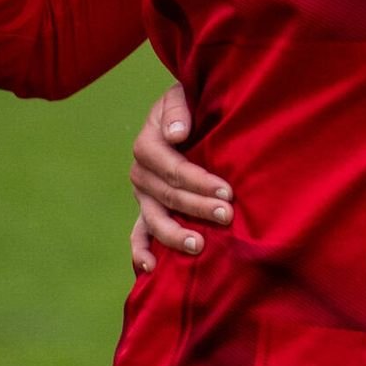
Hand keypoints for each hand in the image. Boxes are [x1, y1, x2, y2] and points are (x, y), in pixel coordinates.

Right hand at [126, 84, 230, 271]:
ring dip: (175, 234)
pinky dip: (141, 252)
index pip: (172, 168)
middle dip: (198, 207)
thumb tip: (178, 135)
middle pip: (168, 195)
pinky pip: (138, 234)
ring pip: (154, 219)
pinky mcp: (146, 211)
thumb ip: (178, 110)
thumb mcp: (182, 96)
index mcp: (148, 144)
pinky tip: (150, 269)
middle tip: (227, 215)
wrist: (185, 115)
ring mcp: (142, 196)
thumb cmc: (190, 105)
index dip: (199, 181)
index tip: (227, 191)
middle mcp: (141, 173)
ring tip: (199, 245)